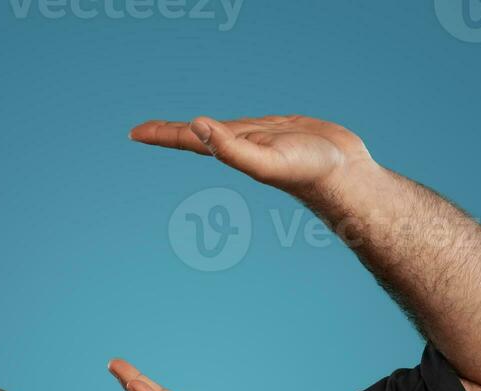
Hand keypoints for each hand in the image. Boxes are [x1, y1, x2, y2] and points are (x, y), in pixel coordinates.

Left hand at [129, 114, 376, 197]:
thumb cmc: (309, 171)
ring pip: (223, 129)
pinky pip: (250, 125)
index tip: (133, 132)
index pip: (189, 138)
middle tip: (145, 130)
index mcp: (233, 151)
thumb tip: (196, 125)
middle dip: (172, 132)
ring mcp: (262, 139)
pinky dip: (233, 124)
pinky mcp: (283, 131)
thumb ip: (231, 147)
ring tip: (186, 127)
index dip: (161, 134)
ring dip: (201, 128)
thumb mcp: (265, 159)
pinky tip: (230, 127)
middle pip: (199, 134)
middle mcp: (242, 145)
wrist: (347, 176)